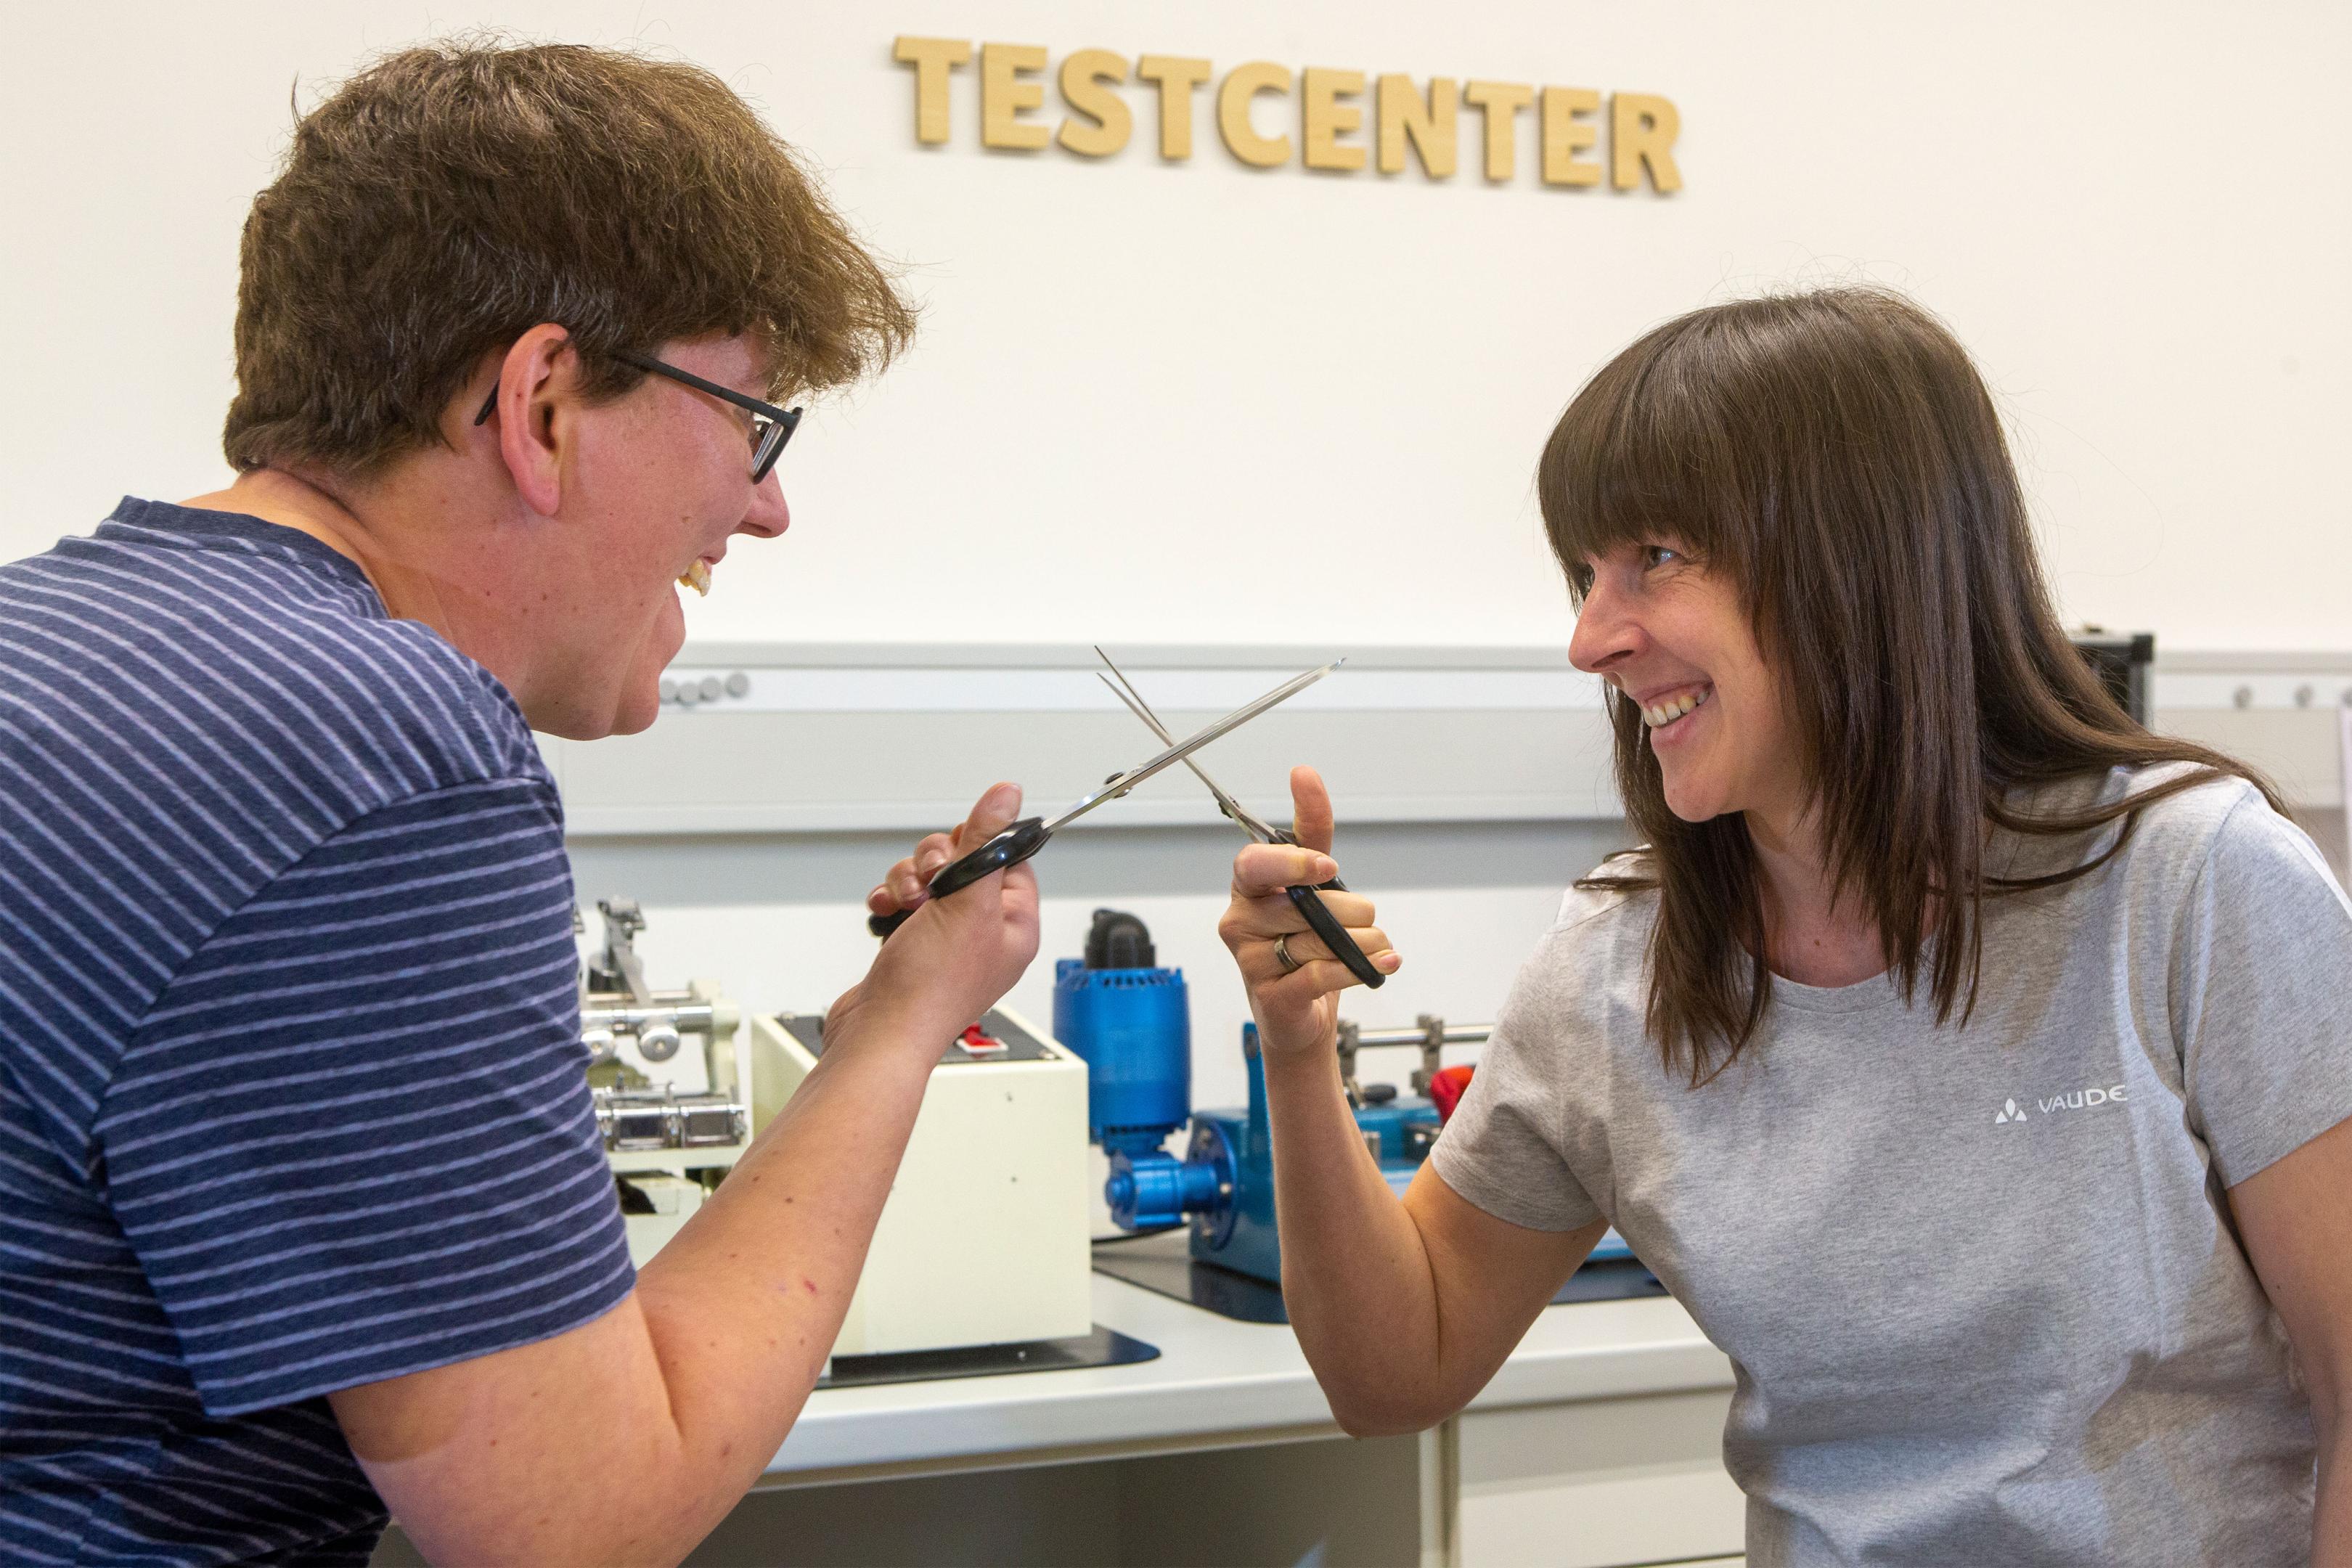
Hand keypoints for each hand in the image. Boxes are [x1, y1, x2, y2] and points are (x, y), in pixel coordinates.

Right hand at [832, 782, 1040, 1050]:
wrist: (881, 1032)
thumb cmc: (931, 987)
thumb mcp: (967, 901)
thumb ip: (986, 842)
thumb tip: (1007, 796)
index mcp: (1016, 925)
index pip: (1013, 859)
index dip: (984, 845)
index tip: (962, 848)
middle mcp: (986, 931)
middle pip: (966, 862)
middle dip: (937, 862)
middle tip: (931, 883)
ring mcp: (948, 938)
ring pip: (931, 877)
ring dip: (909, 880)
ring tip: (907, 905)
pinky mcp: (915, 943)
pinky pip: (906, 899)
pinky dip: (892, 899)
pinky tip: (887, 912)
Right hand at [1217, 766, 1400, 1059]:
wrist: (1299, 1012)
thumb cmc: (1302, 941)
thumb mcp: (1312, 884)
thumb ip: (1311, 833)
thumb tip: (1303, 773)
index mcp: (1248, 887)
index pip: (1255, 864)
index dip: (1293, 862)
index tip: (1327, 865)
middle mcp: (1240, 921)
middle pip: (1305, 905)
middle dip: (1351, 911)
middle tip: (1365, 919)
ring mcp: (1251, 961)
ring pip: (1320, 940)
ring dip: (1362, 943)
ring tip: (1375, 947)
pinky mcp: (1272, 996)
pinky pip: (1322, 974)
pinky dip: (1358, 968)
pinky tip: (1380, 965)